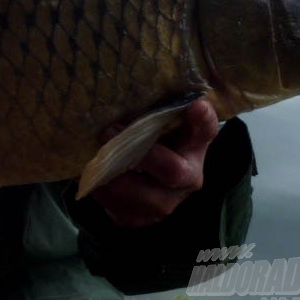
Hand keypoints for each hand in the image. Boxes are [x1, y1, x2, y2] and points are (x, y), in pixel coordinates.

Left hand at [90, 99, 218, 227]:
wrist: (147, 183)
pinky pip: (120, 210)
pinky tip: (93, 177)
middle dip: (141, 153)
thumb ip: (156, 109)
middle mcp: (188, 178)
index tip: (197, 104)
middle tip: (109, 131)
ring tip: (95, 157)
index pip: (206, 131)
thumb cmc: (153, 142)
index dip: (202, 120)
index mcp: (195, 147)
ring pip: (142, 196)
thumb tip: (130, 80)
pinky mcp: (141, 218)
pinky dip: (103, 192)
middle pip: (172, 170)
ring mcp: (166, 203)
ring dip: (115, 176)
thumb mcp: (159, 124)